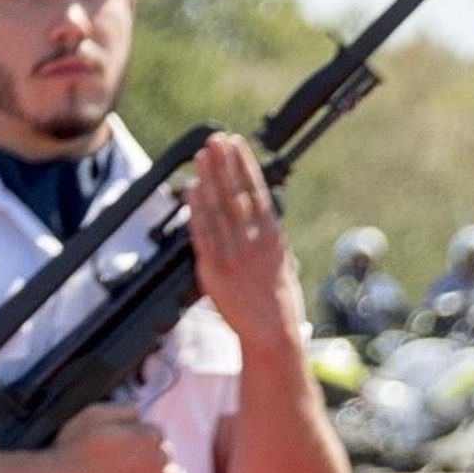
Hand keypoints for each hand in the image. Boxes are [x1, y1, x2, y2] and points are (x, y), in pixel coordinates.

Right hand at [51, 403, 180, 472]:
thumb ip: (122, 409)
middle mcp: (154, 463)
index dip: (142, 435)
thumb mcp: (93, 415)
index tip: (128, 442)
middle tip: (129, 459)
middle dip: (151, 453)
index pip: (158, 433)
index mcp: (144, 438)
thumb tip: (140, 409)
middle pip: (166, 454)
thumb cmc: (73, 450)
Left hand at [185, 133, 299, 348]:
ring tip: (202, 157)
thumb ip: (269, 237)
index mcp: (273, 237)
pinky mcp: (216, 271)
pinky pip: (203, 236)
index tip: (237, 143)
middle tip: (216, 140)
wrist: (272, 333)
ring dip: (209, 180)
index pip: (258, 192)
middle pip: (237, 195)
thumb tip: (264, 216)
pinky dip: (196, 211)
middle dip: (226, 165)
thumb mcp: (282, 262)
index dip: (245, 165)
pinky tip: (191, 191)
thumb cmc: (278, 300)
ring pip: (220, 210)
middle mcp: (254, 242)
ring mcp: (235, 255)